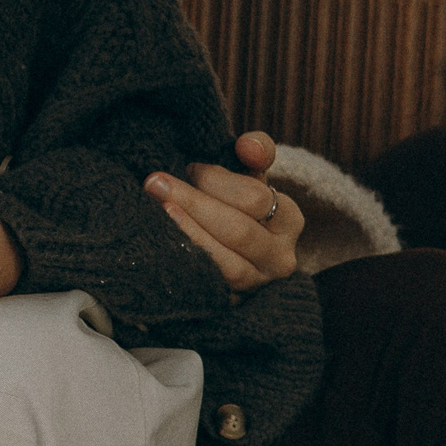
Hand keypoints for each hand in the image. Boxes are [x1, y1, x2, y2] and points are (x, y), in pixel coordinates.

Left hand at [144, 130, 300, 292]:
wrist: (226, 253)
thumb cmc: (234, 206)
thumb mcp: (249, 177)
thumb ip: (256, 152)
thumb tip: (248, 145)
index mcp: (290, 219)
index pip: (256, 198)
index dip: (217, 180)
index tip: (191, 169)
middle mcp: (281, 256)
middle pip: (238, 229)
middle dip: (193, 202)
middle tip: (155, 183)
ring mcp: (257, 282)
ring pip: (225, 260)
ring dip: (188, 231)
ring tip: (159, 208)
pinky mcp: (231, 300)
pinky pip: (210, 281)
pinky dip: (187, 258)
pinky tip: (163, 241)